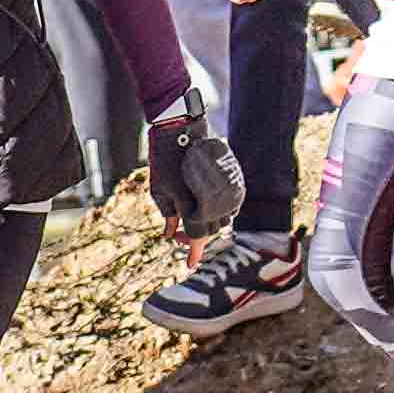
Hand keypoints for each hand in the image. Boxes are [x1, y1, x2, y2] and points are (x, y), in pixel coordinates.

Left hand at [143, 109, 241, 241]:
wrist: (181, 128)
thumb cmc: (165, 159)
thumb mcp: (159, 189)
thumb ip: (168, 214)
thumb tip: (171, 233)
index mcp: (194, 207)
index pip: (197, 237)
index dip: (193, 252)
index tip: (190, 264)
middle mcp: (216, 201)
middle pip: (212, 230)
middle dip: (195, 236)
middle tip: (177, 234)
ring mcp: (228, 190)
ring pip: (224, 218)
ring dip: (210, 223)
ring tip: (192, 218)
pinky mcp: (234, 179)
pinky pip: (232, 203)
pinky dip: (220, 209)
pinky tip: (206, 205)